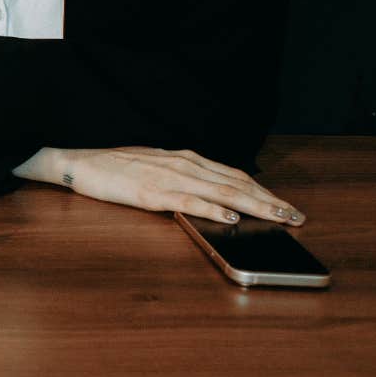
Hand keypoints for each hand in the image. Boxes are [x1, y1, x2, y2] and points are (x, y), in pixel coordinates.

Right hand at [32, 147, 303, 225]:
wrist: (78, 162)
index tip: (286, 205)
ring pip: (221, 191)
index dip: (263, 190)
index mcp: (185, 159)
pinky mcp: (152, 193)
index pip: (234, 175)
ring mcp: (169, 178)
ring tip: (278, 218)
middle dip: (269, 200)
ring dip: (254, 205)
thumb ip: (183, 180)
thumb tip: (211, 198)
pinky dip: (213, 209)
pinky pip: (188, 201)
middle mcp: (183, 164)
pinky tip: (229, 218)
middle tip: (296, 216)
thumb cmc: (114, 168)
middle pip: (236, 183)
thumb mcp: (155, 169)